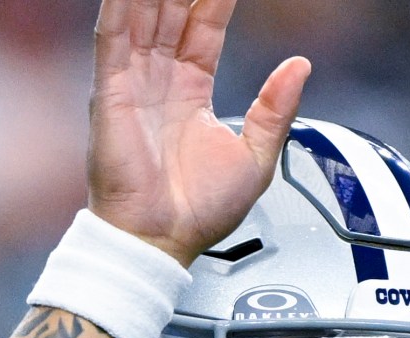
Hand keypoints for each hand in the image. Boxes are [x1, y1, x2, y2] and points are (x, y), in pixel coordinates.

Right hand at [89, 0, 310, 265]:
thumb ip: (276, 109)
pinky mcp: (110, 92)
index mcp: (191, 93)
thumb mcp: (256, 157)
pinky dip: (119, 6)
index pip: (203, 29)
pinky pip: (112, 37)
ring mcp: (133, 83)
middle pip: (171, 12)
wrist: (162, 241)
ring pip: (142, 15)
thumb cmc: (197, 212)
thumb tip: (300, 67)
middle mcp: (159, 82)